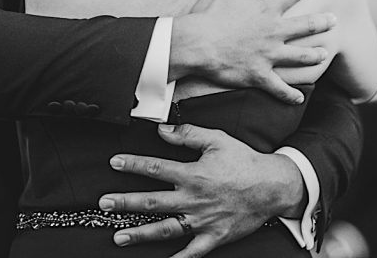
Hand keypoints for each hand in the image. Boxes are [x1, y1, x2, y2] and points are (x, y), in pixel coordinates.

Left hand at [98, 123, 305, 257]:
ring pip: (165, 229)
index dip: (133, 164)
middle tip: (104, 203)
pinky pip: (192, 253)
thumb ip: (188, 134)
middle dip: (125, 203)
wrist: (272, 186)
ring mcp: (202, 221)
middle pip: (152, 202)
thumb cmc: (244, 162)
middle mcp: (193, 199)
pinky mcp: (213, 236)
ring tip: (118, 236)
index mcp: (192, 174)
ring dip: (140, 233)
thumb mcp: (217, 140)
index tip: (114, 163)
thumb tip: (162, 130)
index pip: (155, 169)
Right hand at [171, 0, 335, 103]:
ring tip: (324, 55)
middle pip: (306, 26)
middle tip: (334, 20)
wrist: (195, 44)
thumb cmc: (208, 14)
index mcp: (266, 9)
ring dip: (315, 55)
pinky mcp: (259, 75)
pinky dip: (290, 95)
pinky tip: (300, 98)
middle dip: (323, 22)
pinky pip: (280, 89)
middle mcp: (273, 32)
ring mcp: (269, 55)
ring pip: (300, 57)